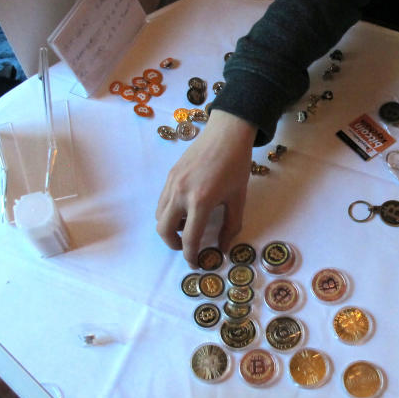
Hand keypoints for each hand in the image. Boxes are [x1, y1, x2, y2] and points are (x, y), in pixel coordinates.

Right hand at [155, 110, 256, 266]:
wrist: (227, 133)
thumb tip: (223, 247)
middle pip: (164, 230)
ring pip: (160, 216)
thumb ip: (230, 226)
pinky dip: (168, 213)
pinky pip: (162, 201)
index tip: (196, 264)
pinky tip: (185, 210)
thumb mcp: (238, 198)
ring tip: (188, 227)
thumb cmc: (236, 165)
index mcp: (200, 201)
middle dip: (174, 245)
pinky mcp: (170, 175)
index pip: (190, 239)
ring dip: (170, 228)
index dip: (192, 256)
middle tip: (188, 248)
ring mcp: (172, 183)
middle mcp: (180, 194)